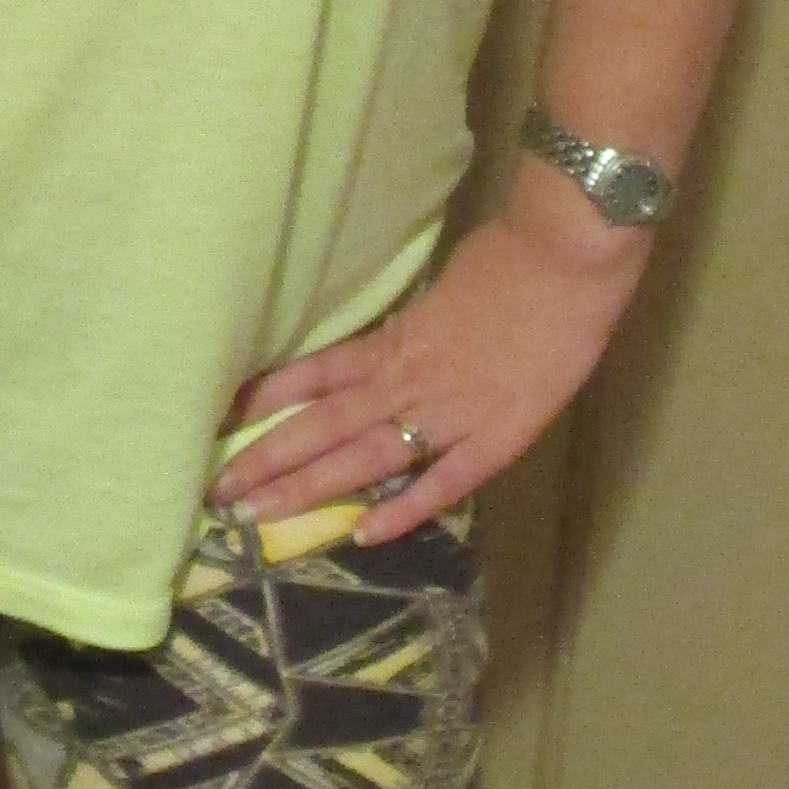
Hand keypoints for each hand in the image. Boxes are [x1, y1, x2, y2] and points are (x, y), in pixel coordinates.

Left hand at [212, 189, 648, 543]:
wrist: (570, 255)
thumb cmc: (512, 254)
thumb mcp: (445, 285)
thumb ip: (417, 327)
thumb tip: (393, 349)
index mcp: (396, 339)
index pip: (315, 374)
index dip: (267, 399)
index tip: (221, 421)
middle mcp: (410, 380)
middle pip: (325, 425)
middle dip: (269, 460)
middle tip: (219, 494)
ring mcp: (452, 412)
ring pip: (366, 457)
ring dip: (311, 489)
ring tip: (260, 517)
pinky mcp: (499, 436)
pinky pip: (444, 481)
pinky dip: (405, 509)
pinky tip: (365, 534)